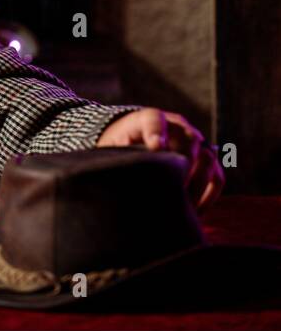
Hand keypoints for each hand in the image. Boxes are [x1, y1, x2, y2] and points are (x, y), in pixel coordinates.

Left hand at [96, 107, 223, 211]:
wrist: (132, 145)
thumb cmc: (118, 150)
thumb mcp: (112, 149)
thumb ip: (121, 156)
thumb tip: (130, 175)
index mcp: (147, 119)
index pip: (154, 120)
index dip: (156, 133)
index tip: (157, 147)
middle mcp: (176, 125)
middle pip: (188, 140)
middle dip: (181, 166)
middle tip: (170, 189)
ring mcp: (194, 141)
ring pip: (207, 159)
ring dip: (197, 184)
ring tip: (180, 205)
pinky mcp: (205, 160)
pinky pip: (217, 177)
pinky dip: (209, 195)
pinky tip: (193, 211)